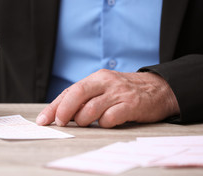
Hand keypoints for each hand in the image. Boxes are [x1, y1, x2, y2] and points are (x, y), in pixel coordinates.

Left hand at [36, 69, 179, 127]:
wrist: (159, 88)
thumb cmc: (125, 91)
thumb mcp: (104, 88)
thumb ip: (86, 98)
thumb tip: (62, 114)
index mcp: (96, 77)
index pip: (70, 91)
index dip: (54, 106)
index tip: (43, 119)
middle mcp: (106, 82)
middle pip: (77, 94)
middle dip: (63, 110)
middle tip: (60, 123)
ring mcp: (119, 93)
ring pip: (91, 108)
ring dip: (83, 120)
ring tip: (86, 123)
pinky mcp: (131, 105)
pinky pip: (110, 118)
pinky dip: (103, 124)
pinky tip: (106, 122)